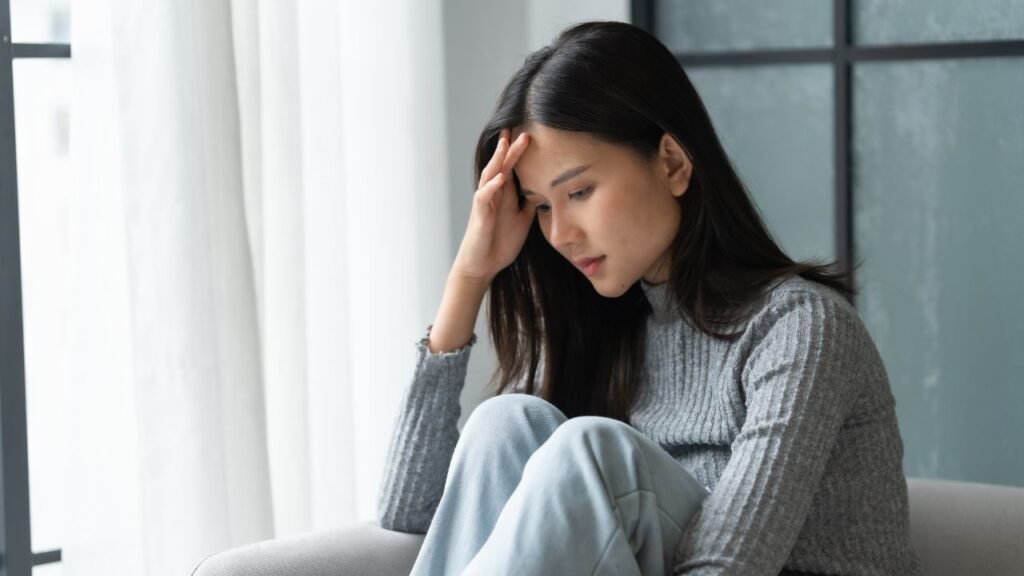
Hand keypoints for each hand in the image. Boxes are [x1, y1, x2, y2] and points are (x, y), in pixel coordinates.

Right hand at [451, 127, 538, 285]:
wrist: (482, 266)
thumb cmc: (500, 243)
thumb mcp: (522, 220)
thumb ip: (530, 204)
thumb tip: (546, 189)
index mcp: (504, 195)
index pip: (511, 167)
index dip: (518, 151)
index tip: (528, 133)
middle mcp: (493, 195)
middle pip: (501, 166)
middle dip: (510, 148)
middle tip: (522, 130)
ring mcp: (485, 204)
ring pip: (490, 176)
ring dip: (498, 160)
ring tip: (506, 143)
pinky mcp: (480, 217)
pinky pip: (484, 198)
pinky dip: (492, 187)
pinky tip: (501, 178)